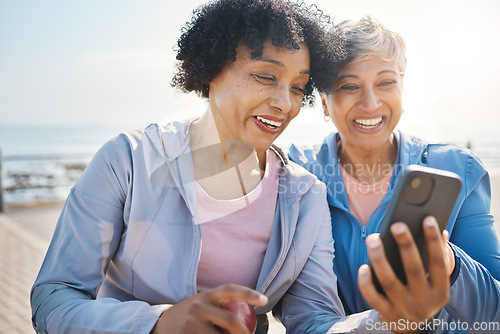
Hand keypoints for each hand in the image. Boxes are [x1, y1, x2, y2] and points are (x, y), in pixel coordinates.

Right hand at [151, 284, 267, 333]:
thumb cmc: (189, 316)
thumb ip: (220, 309)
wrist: (159, 325)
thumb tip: (248, 322)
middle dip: (244, 333)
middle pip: (230, 320)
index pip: (231, 289)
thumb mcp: (202, 306)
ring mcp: (191, 322)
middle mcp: (199, 306)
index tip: (265, 300)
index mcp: (207, 295)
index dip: (249, 293)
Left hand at [358, 216, 449, 332]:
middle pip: (414, 270)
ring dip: (380, 259)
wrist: (410, 327)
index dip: (434, 241)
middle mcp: (423, 301)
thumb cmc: (422, 292)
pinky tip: (363, 266)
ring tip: (373, 239)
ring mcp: (403, 308)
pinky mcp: (386, 313)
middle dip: (406, 245)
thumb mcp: (435, 280)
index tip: (427, 219)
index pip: (439, 263)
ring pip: (389, 282)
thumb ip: (438, 257)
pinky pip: (373, 297)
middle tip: (397, 225)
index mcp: (440, 291)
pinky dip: (366, 283)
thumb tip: (441, 232)